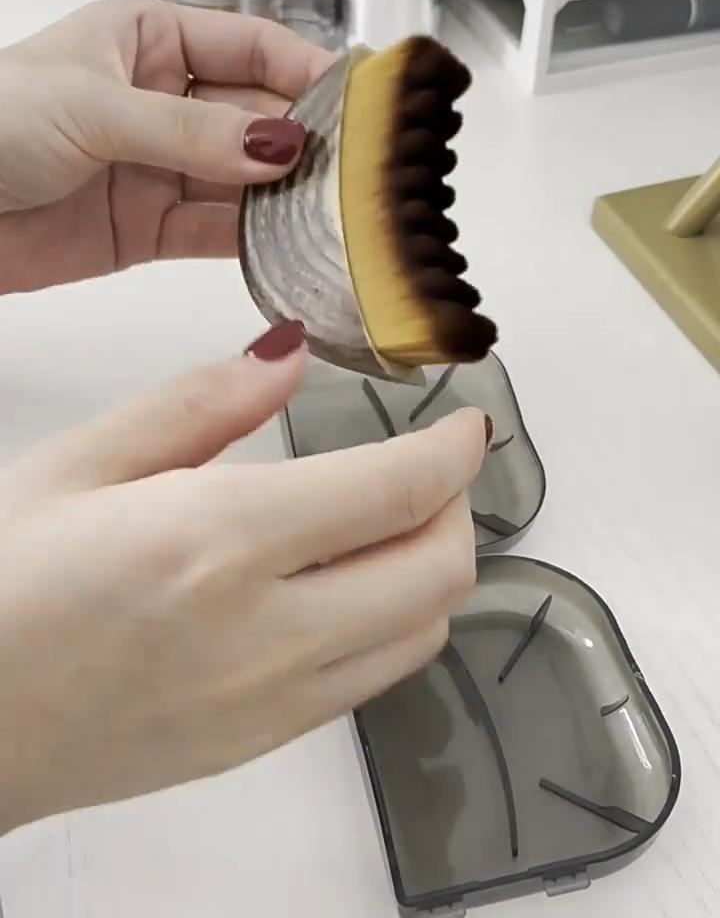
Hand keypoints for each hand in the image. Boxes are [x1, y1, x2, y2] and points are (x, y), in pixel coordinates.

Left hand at [0, 0, 333, 291]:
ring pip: (244, 182)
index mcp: (151, 44)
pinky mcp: (153, 229)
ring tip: (332, 213)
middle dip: (304, 142)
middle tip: (354, 169)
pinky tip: (285, 245)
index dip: (306, 69)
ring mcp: (164, 169)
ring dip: (285, 198)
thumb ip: (189, 131)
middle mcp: (167, 104)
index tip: (355, 100)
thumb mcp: (96, 108)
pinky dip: (251, 242)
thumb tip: (273, 146)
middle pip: (258, 118)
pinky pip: (216, 233)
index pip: (251, 46)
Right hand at [0, 324, 486, 832]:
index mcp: (216, 539)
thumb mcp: (79, 467)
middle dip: (457, 507)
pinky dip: (393, 622)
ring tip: (391, 525)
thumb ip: (198, 405)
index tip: (467, 424)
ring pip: (422, 632)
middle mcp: (266, 630)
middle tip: (428, 470)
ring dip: (432, 567)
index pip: (394, 491)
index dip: (453, 450)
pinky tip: (344, 589)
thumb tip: (287, 354)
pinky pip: (372, 678)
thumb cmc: (0, 587)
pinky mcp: (263, 742)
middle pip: (438, 570)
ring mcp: (274, 701)